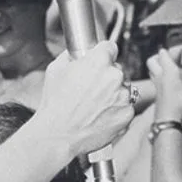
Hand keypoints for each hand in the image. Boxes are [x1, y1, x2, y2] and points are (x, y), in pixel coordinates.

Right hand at [37, 42, 132, 159]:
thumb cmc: (55, 104)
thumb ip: (71, 56)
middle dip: (106, 77)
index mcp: (99, 61)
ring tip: (94, 105)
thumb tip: (76, 53)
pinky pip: (125, 107)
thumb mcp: (55, 69)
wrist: (58, 134)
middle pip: (117, 70)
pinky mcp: (127, 114)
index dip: (103, 54)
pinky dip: (116, 110)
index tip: (100, 60)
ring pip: (123, 89)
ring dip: (113, 94)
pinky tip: (100, 115)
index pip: (110, 47)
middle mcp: (114, 76)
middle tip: (91, 89)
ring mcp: (123, 96)